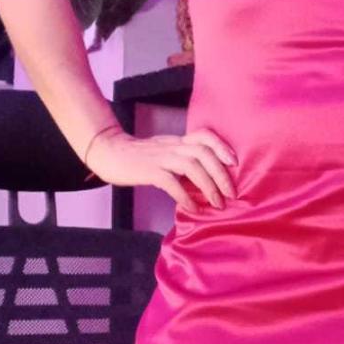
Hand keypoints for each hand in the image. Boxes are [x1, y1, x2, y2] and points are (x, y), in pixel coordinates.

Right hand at [86, 125, 238, 211]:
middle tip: (231, 194)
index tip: (234, 163)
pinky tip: (193, 208)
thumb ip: (182, 160)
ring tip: (217, 203)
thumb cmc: (137, 157)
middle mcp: (172, 146)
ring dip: (208, 186)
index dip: (222, 147)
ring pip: (192, 166)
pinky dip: (185, 196)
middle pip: (204, 153)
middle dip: (221, 175)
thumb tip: (203, 179)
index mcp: (177, 141)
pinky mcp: (148, 170)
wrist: (108, 153)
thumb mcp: (164, 152)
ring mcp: (160, 157)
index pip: (204, 136)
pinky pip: (171, 182)